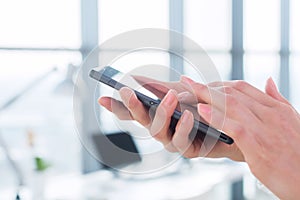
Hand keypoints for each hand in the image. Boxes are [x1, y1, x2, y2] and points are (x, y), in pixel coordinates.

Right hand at [98, 75, 243, 160]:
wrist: (233, 121)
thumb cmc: (205, 105)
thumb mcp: (182, 91)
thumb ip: (161, 88)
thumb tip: (137, 78)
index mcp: (157, 114)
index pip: (132, 112)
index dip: (116, 106)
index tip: (101, 97)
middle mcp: (162, 128)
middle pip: (141, 120)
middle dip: (133, 106)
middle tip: (127, 90)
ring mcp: (173, 140)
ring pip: (158, 132)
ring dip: (162, 113)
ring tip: (171, 97)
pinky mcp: (189, 150)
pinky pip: (181, 142)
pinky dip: (184, 127)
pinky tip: (190, 114)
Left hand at [180, 76, 299, 198]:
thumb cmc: (297, 154)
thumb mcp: (291, 121)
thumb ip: (277, 100)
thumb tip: (268, 80)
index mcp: (276, 109)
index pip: (243, 88)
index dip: (219, 82)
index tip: (202, 81)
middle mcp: (271, 115)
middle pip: (233, 93)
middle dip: (208, 86)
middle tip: (187, 82)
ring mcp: (265, 129)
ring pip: (232, 104)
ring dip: (206, 96)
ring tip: (187, 90)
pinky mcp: (259, 146)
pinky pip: (234, 126)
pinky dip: (216, 116)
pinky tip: (201, 110)